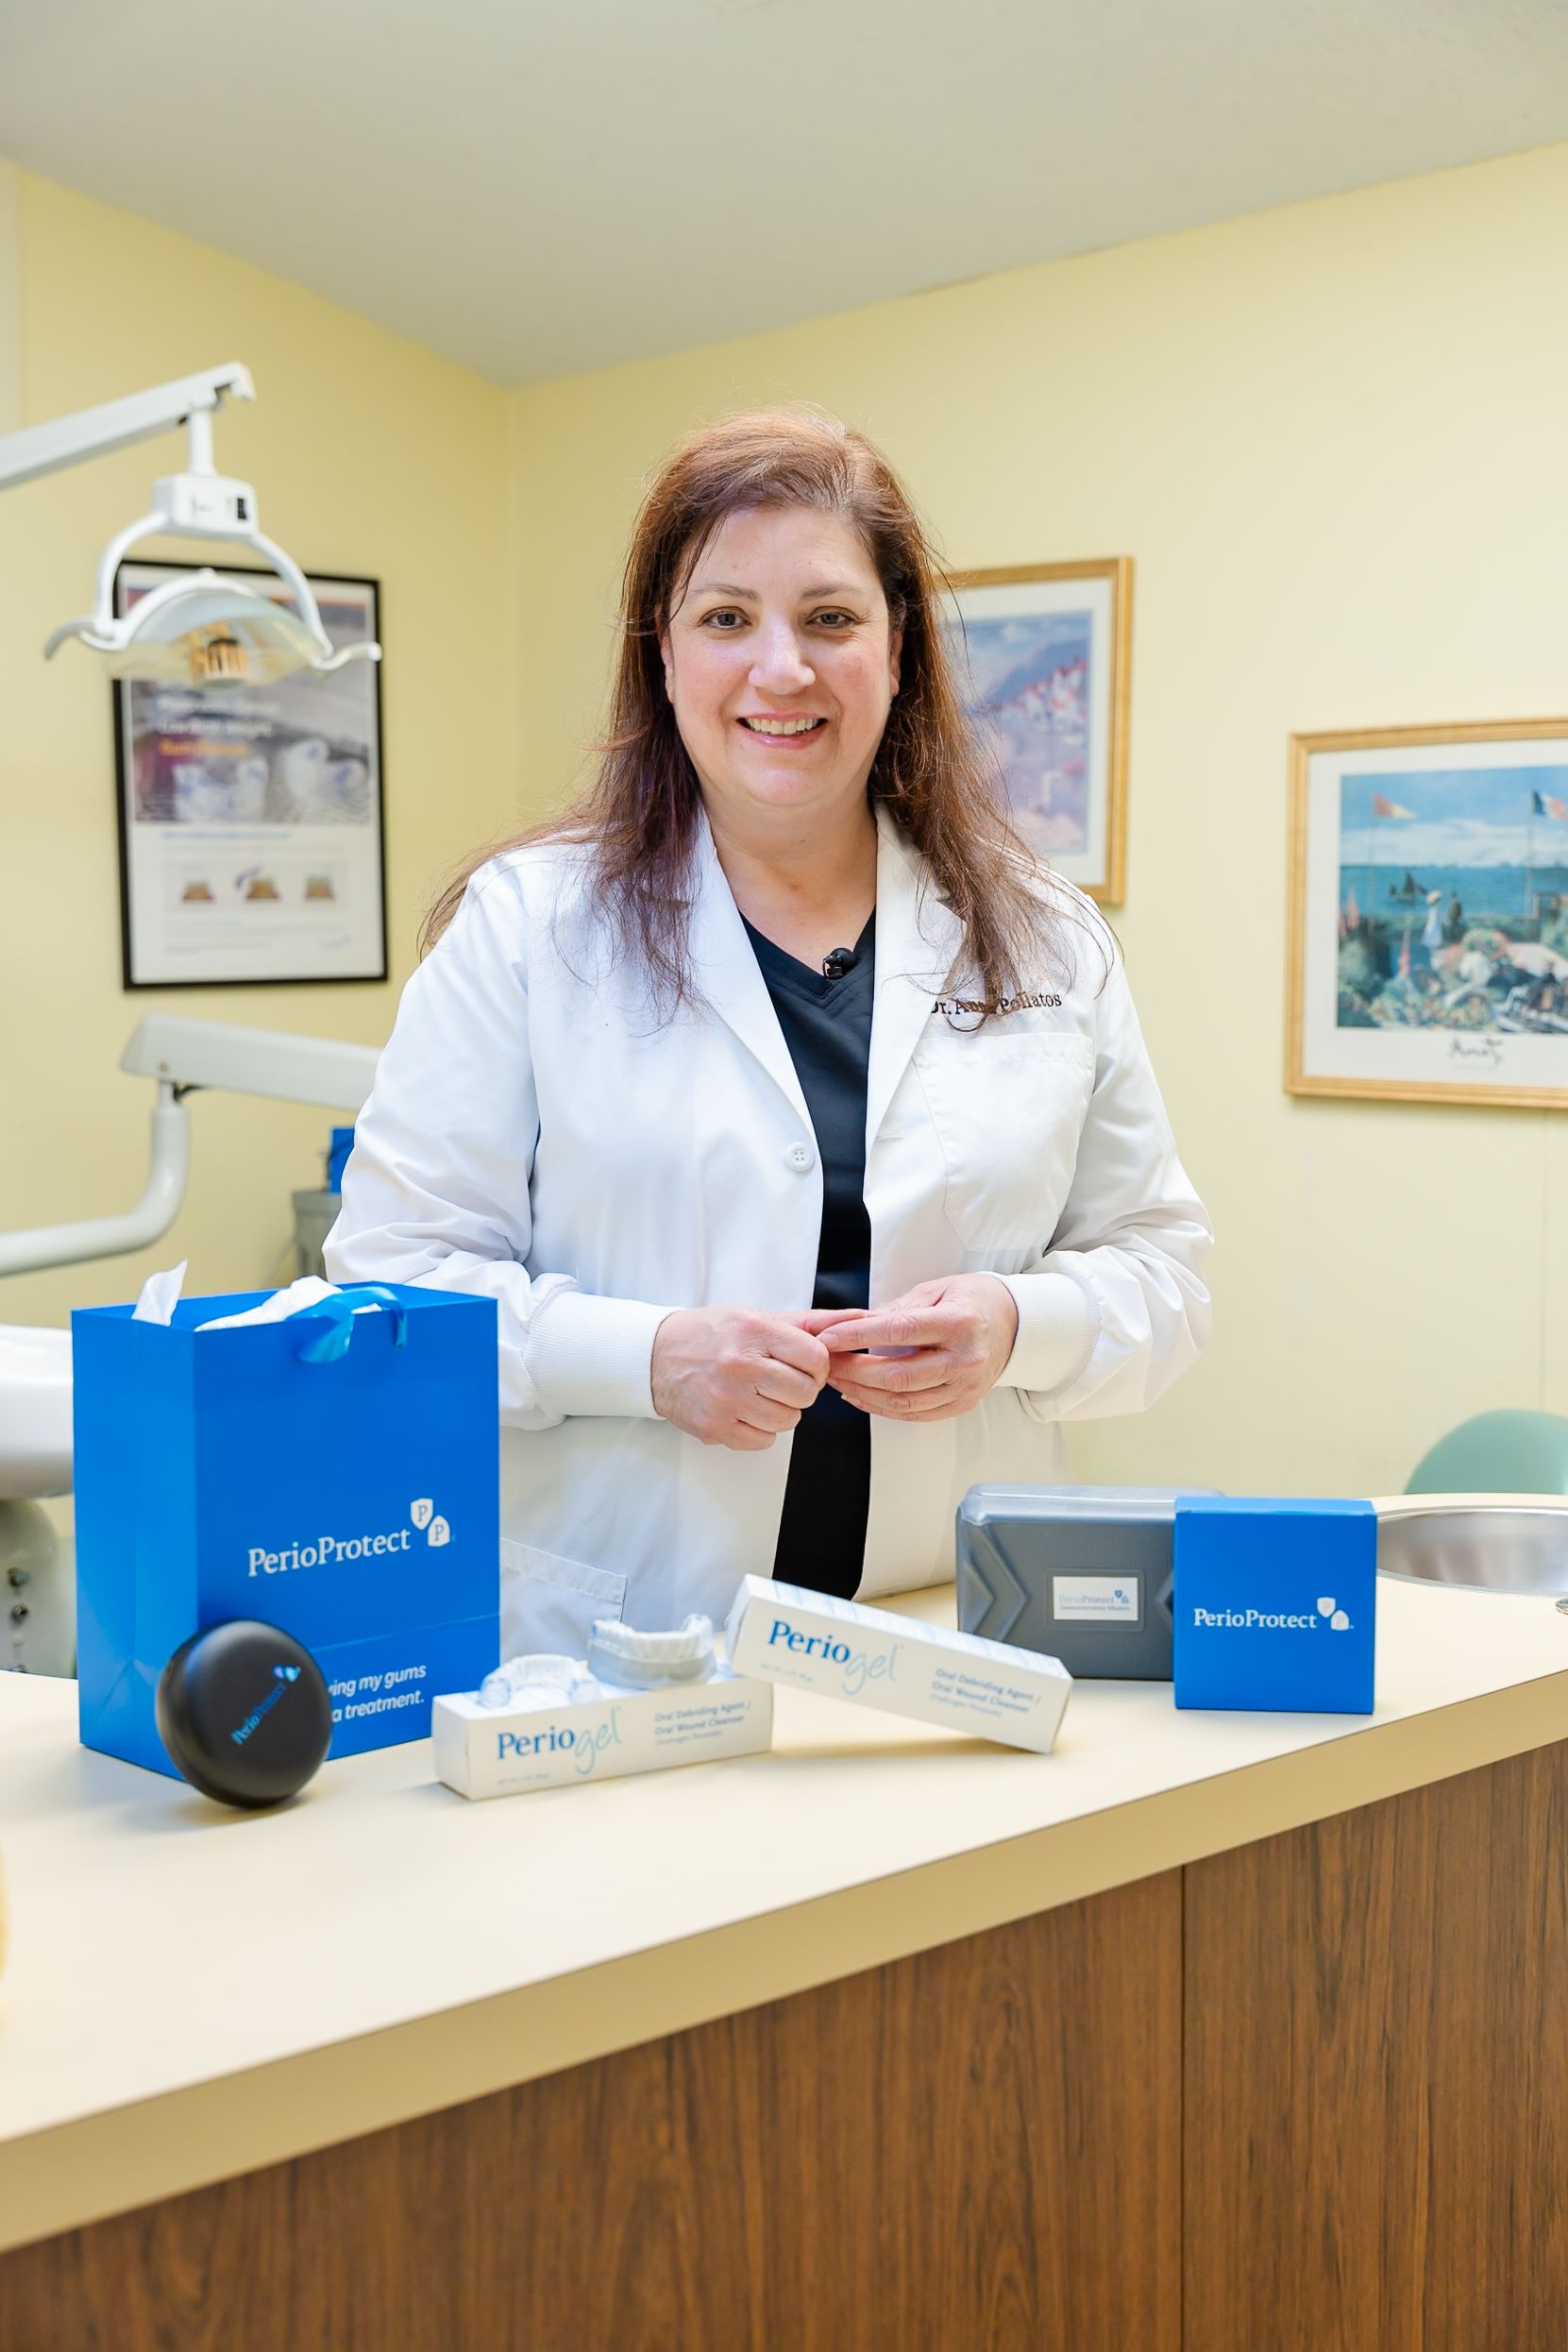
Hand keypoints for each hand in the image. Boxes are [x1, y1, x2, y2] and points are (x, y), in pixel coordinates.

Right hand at [651, 1307, 830, 1451]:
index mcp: (753, 1330)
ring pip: (789, 1420)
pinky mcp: (715, 1427)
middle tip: (782, 1380)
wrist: (656, 1357)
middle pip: (806, 1392)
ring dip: (781, 1410)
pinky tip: (744, 1409)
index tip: (804, 1364)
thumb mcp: (758, 1317)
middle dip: (801, 1389)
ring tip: (759, 1393)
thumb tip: (859, 1319)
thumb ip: (811, 1323)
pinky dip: (760, 1429)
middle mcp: (740, 1365)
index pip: (816, 1357)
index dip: (818, 1365)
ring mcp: (726, 1399)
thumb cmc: (713, 1335)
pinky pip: (764, 1440)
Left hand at [811, 1275, 1018, 1421]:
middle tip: (825, 1362)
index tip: (828, 1337)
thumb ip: (896, 1310)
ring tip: (836, 1380)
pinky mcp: (962, 1404)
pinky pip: (915, 1413)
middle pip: (897, 1374)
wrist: (1015, 1324)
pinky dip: (882, 1408)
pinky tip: (860, 1396)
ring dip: (862, 1392)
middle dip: (853, 1370)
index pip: (899, 1332)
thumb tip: (853, 1324)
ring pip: (903, 1400)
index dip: (858, 1336)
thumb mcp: (936, 1290)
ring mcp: (965, 1387)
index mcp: (958, 1323)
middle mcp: (964, 1359)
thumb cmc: (972, 1300)